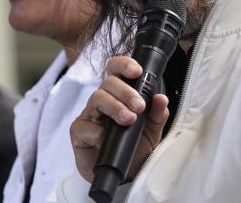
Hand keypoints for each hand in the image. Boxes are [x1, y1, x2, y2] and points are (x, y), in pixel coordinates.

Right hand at [70, 55, 169, 181]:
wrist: (124, 175)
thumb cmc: (134, 148)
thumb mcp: (152, 131)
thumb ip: (157, 114)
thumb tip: (161, 98)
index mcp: (119, 95)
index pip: (116, 71)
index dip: (124, 64)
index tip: (137, 71)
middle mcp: (103, 101)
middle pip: (108, 83)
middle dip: (125, 92)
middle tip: (139, 106)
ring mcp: (89, 115)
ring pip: (97, 98)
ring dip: (115, 107)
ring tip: (128, 119)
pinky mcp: (79, 132)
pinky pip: (85, 126)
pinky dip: (97, 131)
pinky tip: (106, 137)